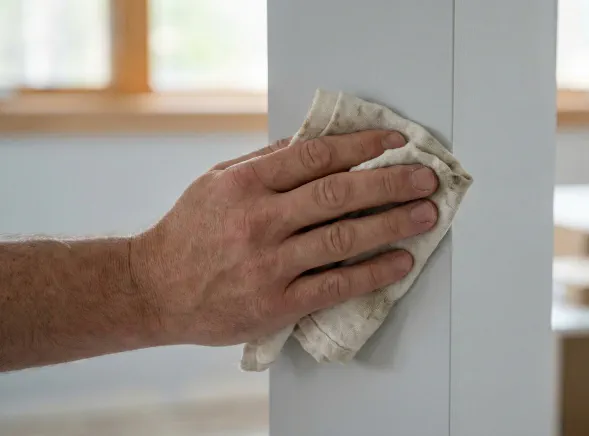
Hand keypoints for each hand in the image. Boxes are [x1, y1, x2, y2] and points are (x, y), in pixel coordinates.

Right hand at [130, 130, 438, 346]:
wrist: (153, 289)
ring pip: (343, 237)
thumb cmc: (190, 231)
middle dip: (391, 182)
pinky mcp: (277, 303)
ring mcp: (269, 264)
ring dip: (393, 224)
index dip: (362, 144)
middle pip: (339, 194)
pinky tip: (401, 261)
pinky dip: (374, 272)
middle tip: (426, 178)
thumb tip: (316, 141)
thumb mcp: (216, 182)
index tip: (396, 140)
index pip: (316, 155)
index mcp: (246, 184)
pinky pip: (336, 284)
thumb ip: (265, 162)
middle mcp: (259, 220)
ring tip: (426, 214)